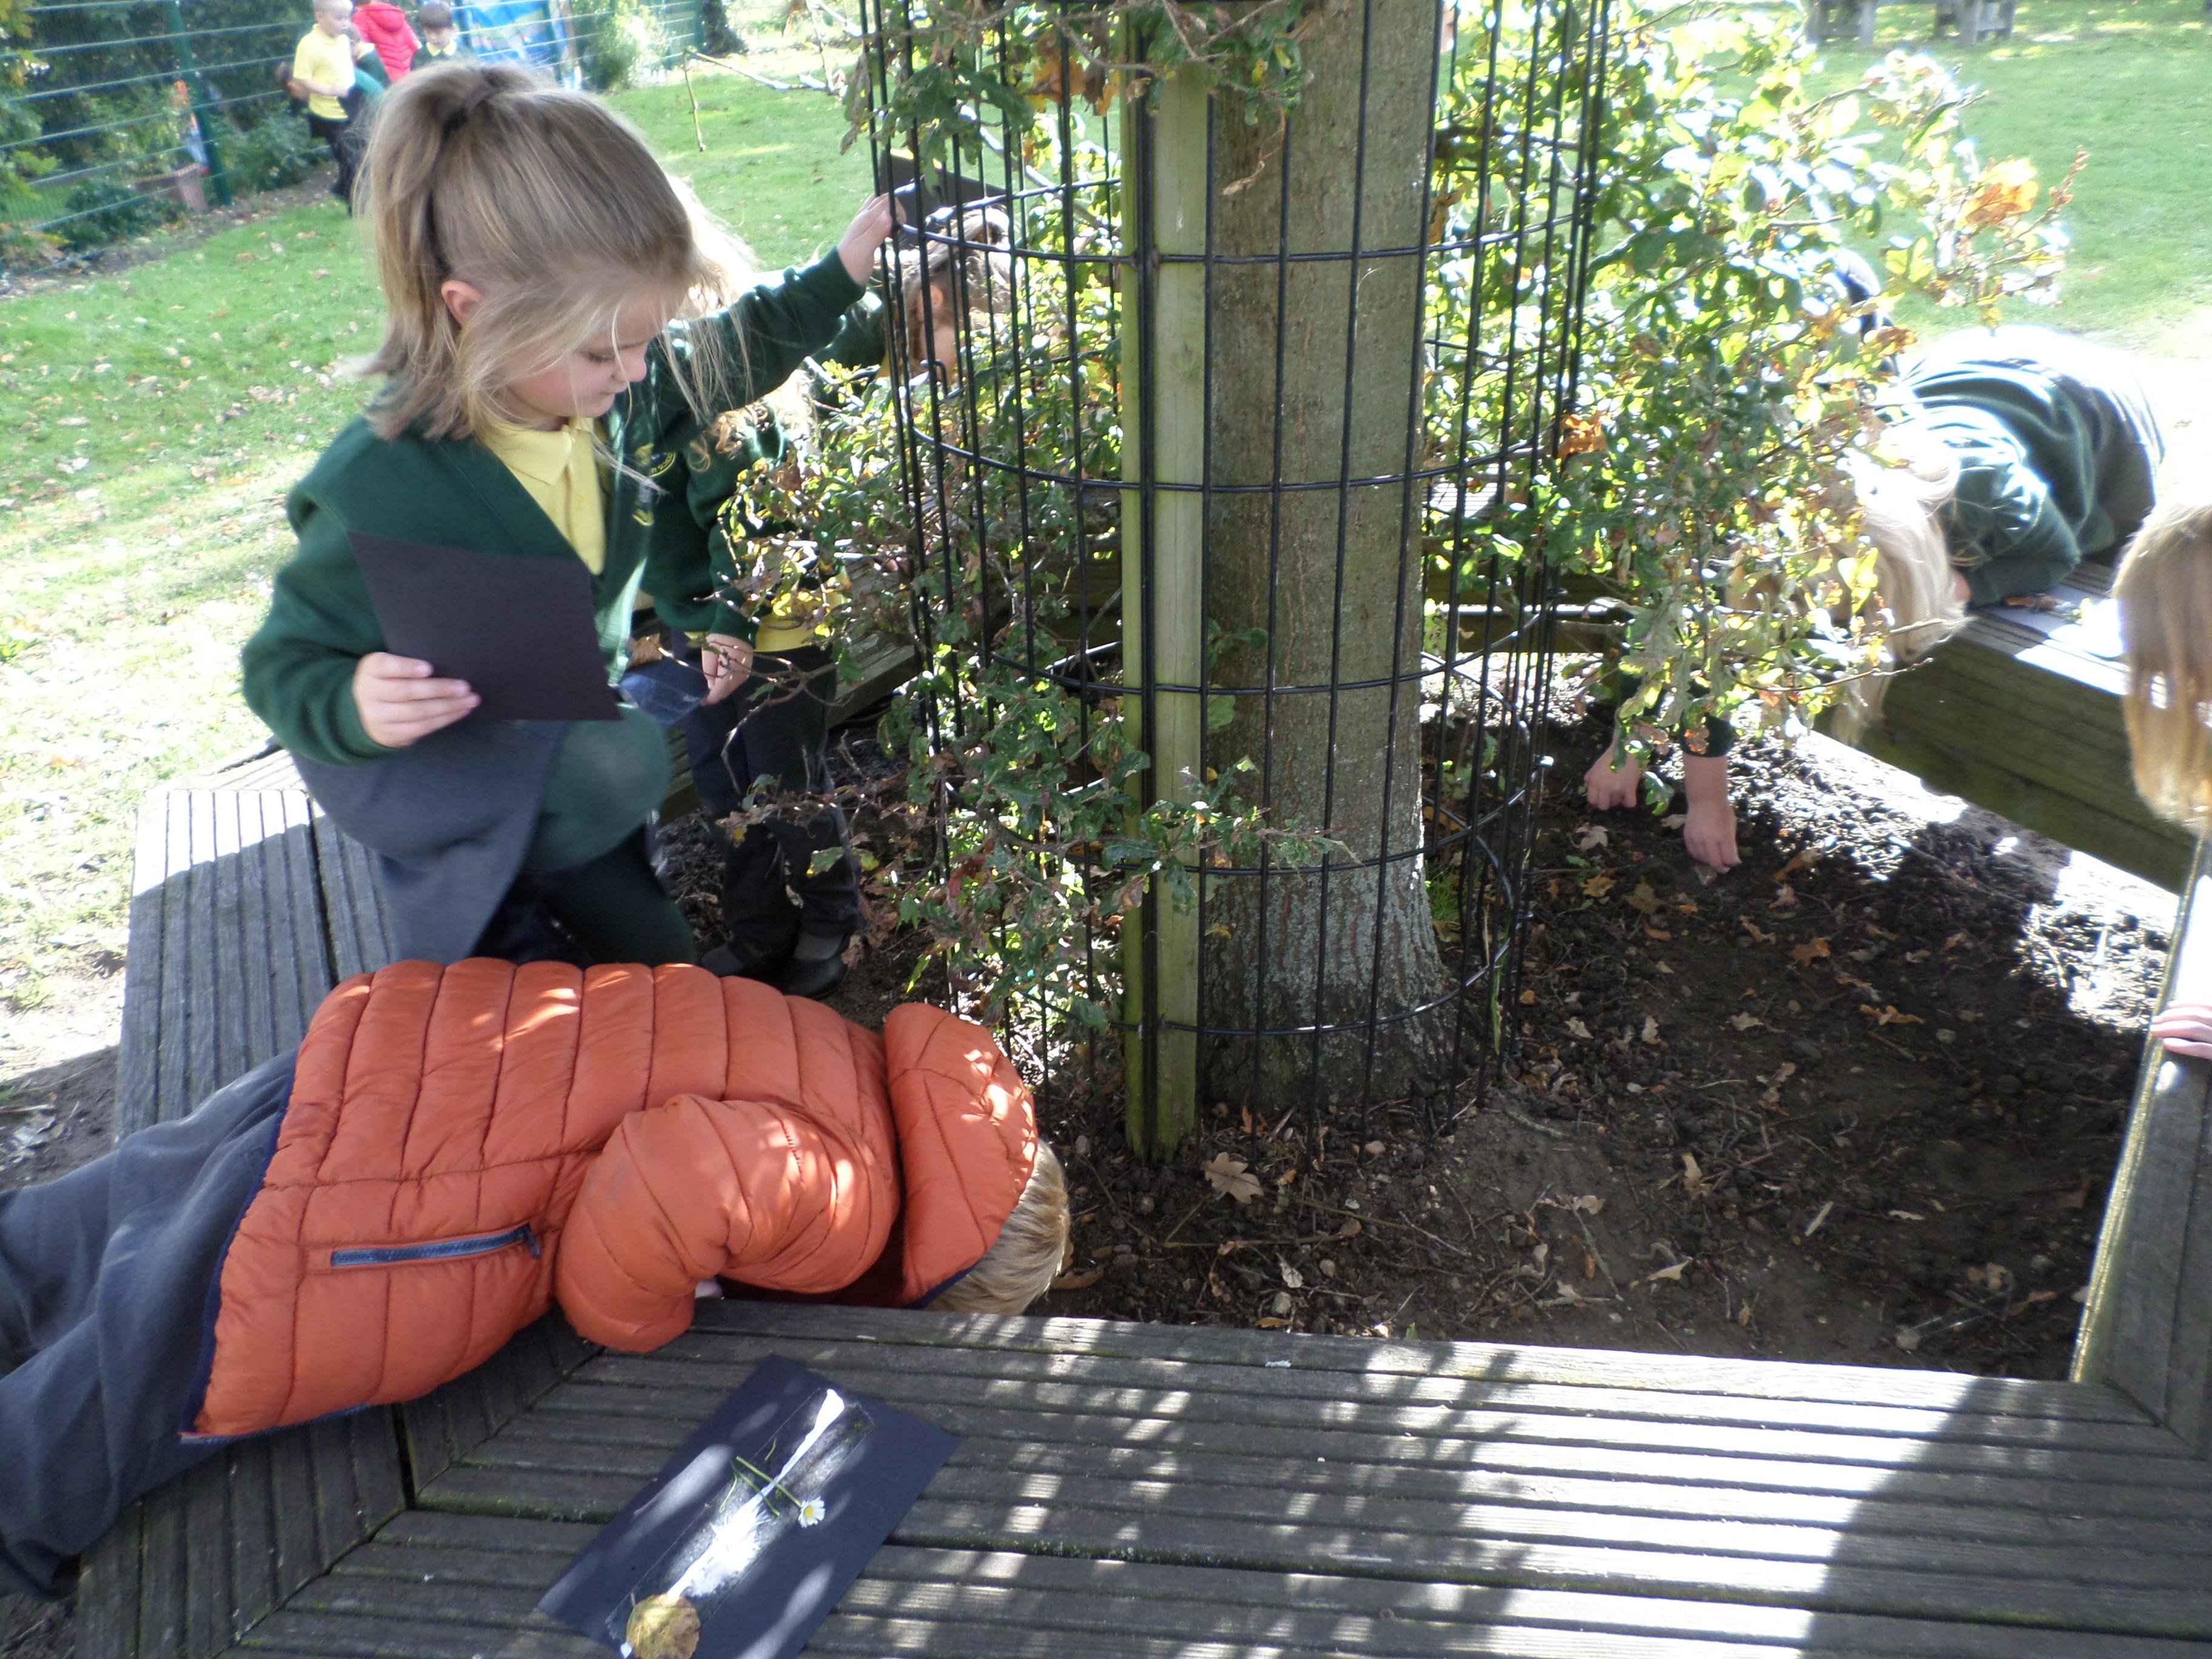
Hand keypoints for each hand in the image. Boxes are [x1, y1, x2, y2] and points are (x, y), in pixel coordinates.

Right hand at [352, 652, 476, 746]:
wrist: (369, 711)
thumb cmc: (390, 680)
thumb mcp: (390, 667)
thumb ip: (408, 663)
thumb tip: (448, 660)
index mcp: (370, 670)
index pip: (384, 666)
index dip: (406, 667)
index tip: (429, 668)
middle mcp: (368, 693)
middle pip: (405, 692)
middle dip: (438, 689)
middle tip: (464, 687)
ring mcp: (377, 716)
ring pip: (416, 712)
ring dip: (448, 707)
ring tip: (470, 700)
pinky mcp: (390, 734)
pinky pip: (421, 728)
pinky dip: (444, 719)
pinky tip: (460, 711)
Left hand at [700, 632, 752, 705]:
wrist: (737, 624)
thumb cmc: (719, 637)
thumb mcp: (708, 654)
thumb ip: (709, 672)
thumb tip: (711, 686)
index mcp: (730, 672)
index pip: (719, 692)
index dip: (710, 698)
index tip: (700, 701)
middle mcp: (740, 676)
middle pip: (726, 692)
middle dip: (715, 695)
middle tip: (704, 697)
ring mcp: (746, 673)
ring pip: (731, 688)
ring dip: (721, 690)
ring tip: (710, 690)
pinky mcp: (748, 669)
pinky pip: (736, 682)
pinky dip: (727, 684)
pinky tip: (720, 682)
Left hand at [837, 193, 894, 286]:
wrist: (840, 275)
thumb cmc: (853, 265)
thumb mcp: (864, 250)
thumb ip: (875, 232)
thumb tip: (888, 215)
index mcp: (864, 218)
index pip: (885, 201)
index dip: (897, 210)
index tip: (900, 227)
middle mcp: (863, 216)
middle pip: (883, 200)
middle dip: (895, 210)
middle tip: (897, 230)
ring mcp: (863, 222)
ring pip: (880, 207)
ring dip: (891, 215)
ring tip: (893, 232)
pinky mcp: (865, 230)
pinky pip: (878, 217)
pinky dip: (886, 221)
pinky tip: (887, 235)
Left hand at [1585, 741, 1642, 809]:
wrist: (1625, 750)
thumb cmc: (1608, 759)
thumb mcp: (1594, 769)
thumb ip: (1590, 780)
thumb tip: (1589, 791)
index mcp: (1594, 782)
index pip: (1592, 801)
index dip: (1596, 801)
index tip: (1600, 797)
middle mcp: (1605, 787)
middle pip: (1603, 806)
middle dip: (1606, 802)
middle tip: (1610, 795)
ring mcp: (1617, 789)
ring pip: (1616, 804)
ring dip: (1618, 799)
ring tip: (1620, 790)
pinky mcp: (1630, 789)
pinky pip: (1629, 804)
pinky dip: (1628, 801)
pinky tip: (1628, 795)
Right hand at [1680, 752, 1738, 871]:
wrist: (1705, 799)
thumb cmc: (1722, 811)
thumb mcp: (1731, 827)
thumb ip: (1731, 844)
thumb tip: (1732, 860)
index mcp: (1724, 836)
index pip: (1729, 859)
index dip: (1732, 864)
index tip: (1733, 863)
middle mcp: (1709, 839)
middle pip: (1715, 862)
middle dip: (1721, 868)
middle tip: (1724, 867)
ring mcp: (1697, 838)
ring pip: (1703, 859)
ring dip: (1710, 861)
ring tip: (1714, 858)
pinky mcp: (1688, 837)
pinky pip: (1693, 853)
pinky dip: (1699, 856)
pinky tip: (1704, 853)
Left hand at [2151, 1000, 2211, 1059]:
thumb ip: (2208, 1022)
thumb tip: (2182, 1011)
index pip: (2206, 1005)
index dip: (2186, 1003)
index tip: (2168, 1006)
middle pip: (2196, 1016)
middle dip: (2172, 1016)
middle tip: (2155, 1021)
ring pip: (2194, 1029)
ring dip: (2170, 1027)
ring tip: (2155, 1031)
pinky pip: (2201, 1049)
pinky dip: (2183, 1045)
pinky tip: (2167, 1043)